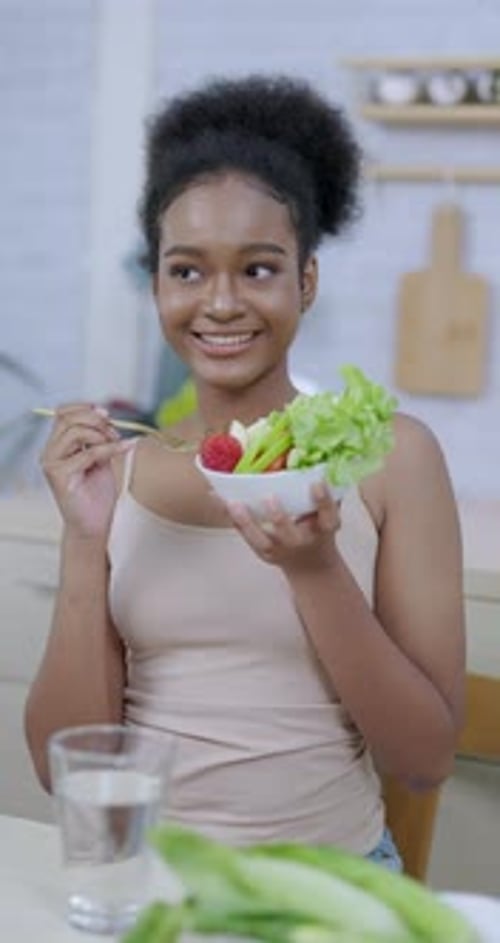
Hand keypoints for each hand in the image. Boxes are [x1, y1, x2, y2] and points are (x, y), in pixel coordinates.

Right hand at [40, 404, 133, 538]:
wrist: (95, 523)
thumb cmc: (97, 493)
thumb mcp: (100, 457)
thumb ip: (98, 437)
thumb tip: (105, 414)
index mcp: (57, 445)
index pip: (63, 413)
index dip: (85, 408)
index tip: (106, 413)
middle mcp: (50, 452)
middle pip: (68, 419)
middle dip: (96, 420)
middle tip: (114, 431)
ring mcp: (52, 464)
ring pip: (75, 432)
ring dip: (101, 434)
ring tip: (116, 443)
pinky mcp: (59, 476)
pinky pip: (87, 454)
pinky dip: (110, 449)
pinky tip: (124, 448)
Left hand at [226, 482, 340, 575]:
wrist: (310, 564)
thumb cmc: (317, 530)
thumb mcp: (327, 513)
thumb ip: (324, 493)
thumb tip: (315, 462)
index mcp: (324, 529)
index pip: (328, 515)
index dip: (323, 500)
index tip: (316, 484)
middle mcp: (303, 542)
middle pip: (291, 535)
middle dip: (279, 517)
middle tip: (270, 497)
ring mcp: (282, 551)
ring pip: (262, 541)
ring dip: (247, 523)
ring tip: (234, 504)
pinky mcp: (265, 554)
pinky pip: (248, 538)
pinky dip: (236, 522)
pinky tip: (225, 506)